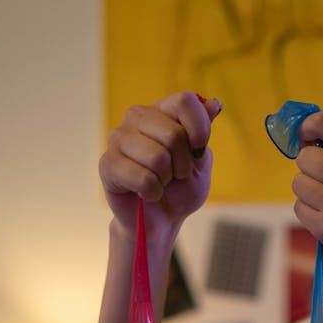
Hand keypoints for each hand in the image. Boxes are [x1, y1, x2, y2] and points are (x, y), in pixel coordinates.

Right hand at [99, 92, 221, 242]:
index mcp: (162, 111)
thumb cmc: (180, 189)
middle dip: (183, 164)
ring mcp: (118, 138)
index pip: (184, 101)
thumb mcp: (201, 161)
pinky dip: (152, 193)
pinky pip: (143, 178)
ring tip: (160, 183)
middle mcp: (137, 118)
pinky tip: (147, 193)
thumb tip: (214, 104)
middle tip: (175, 175)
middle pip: (174, 134)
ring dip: (166, 180)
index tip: (198, 150)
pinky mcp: (108, 163)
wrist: (160, 220)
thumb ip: (204, 133)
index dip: (199, 128)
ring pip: (158, 158)